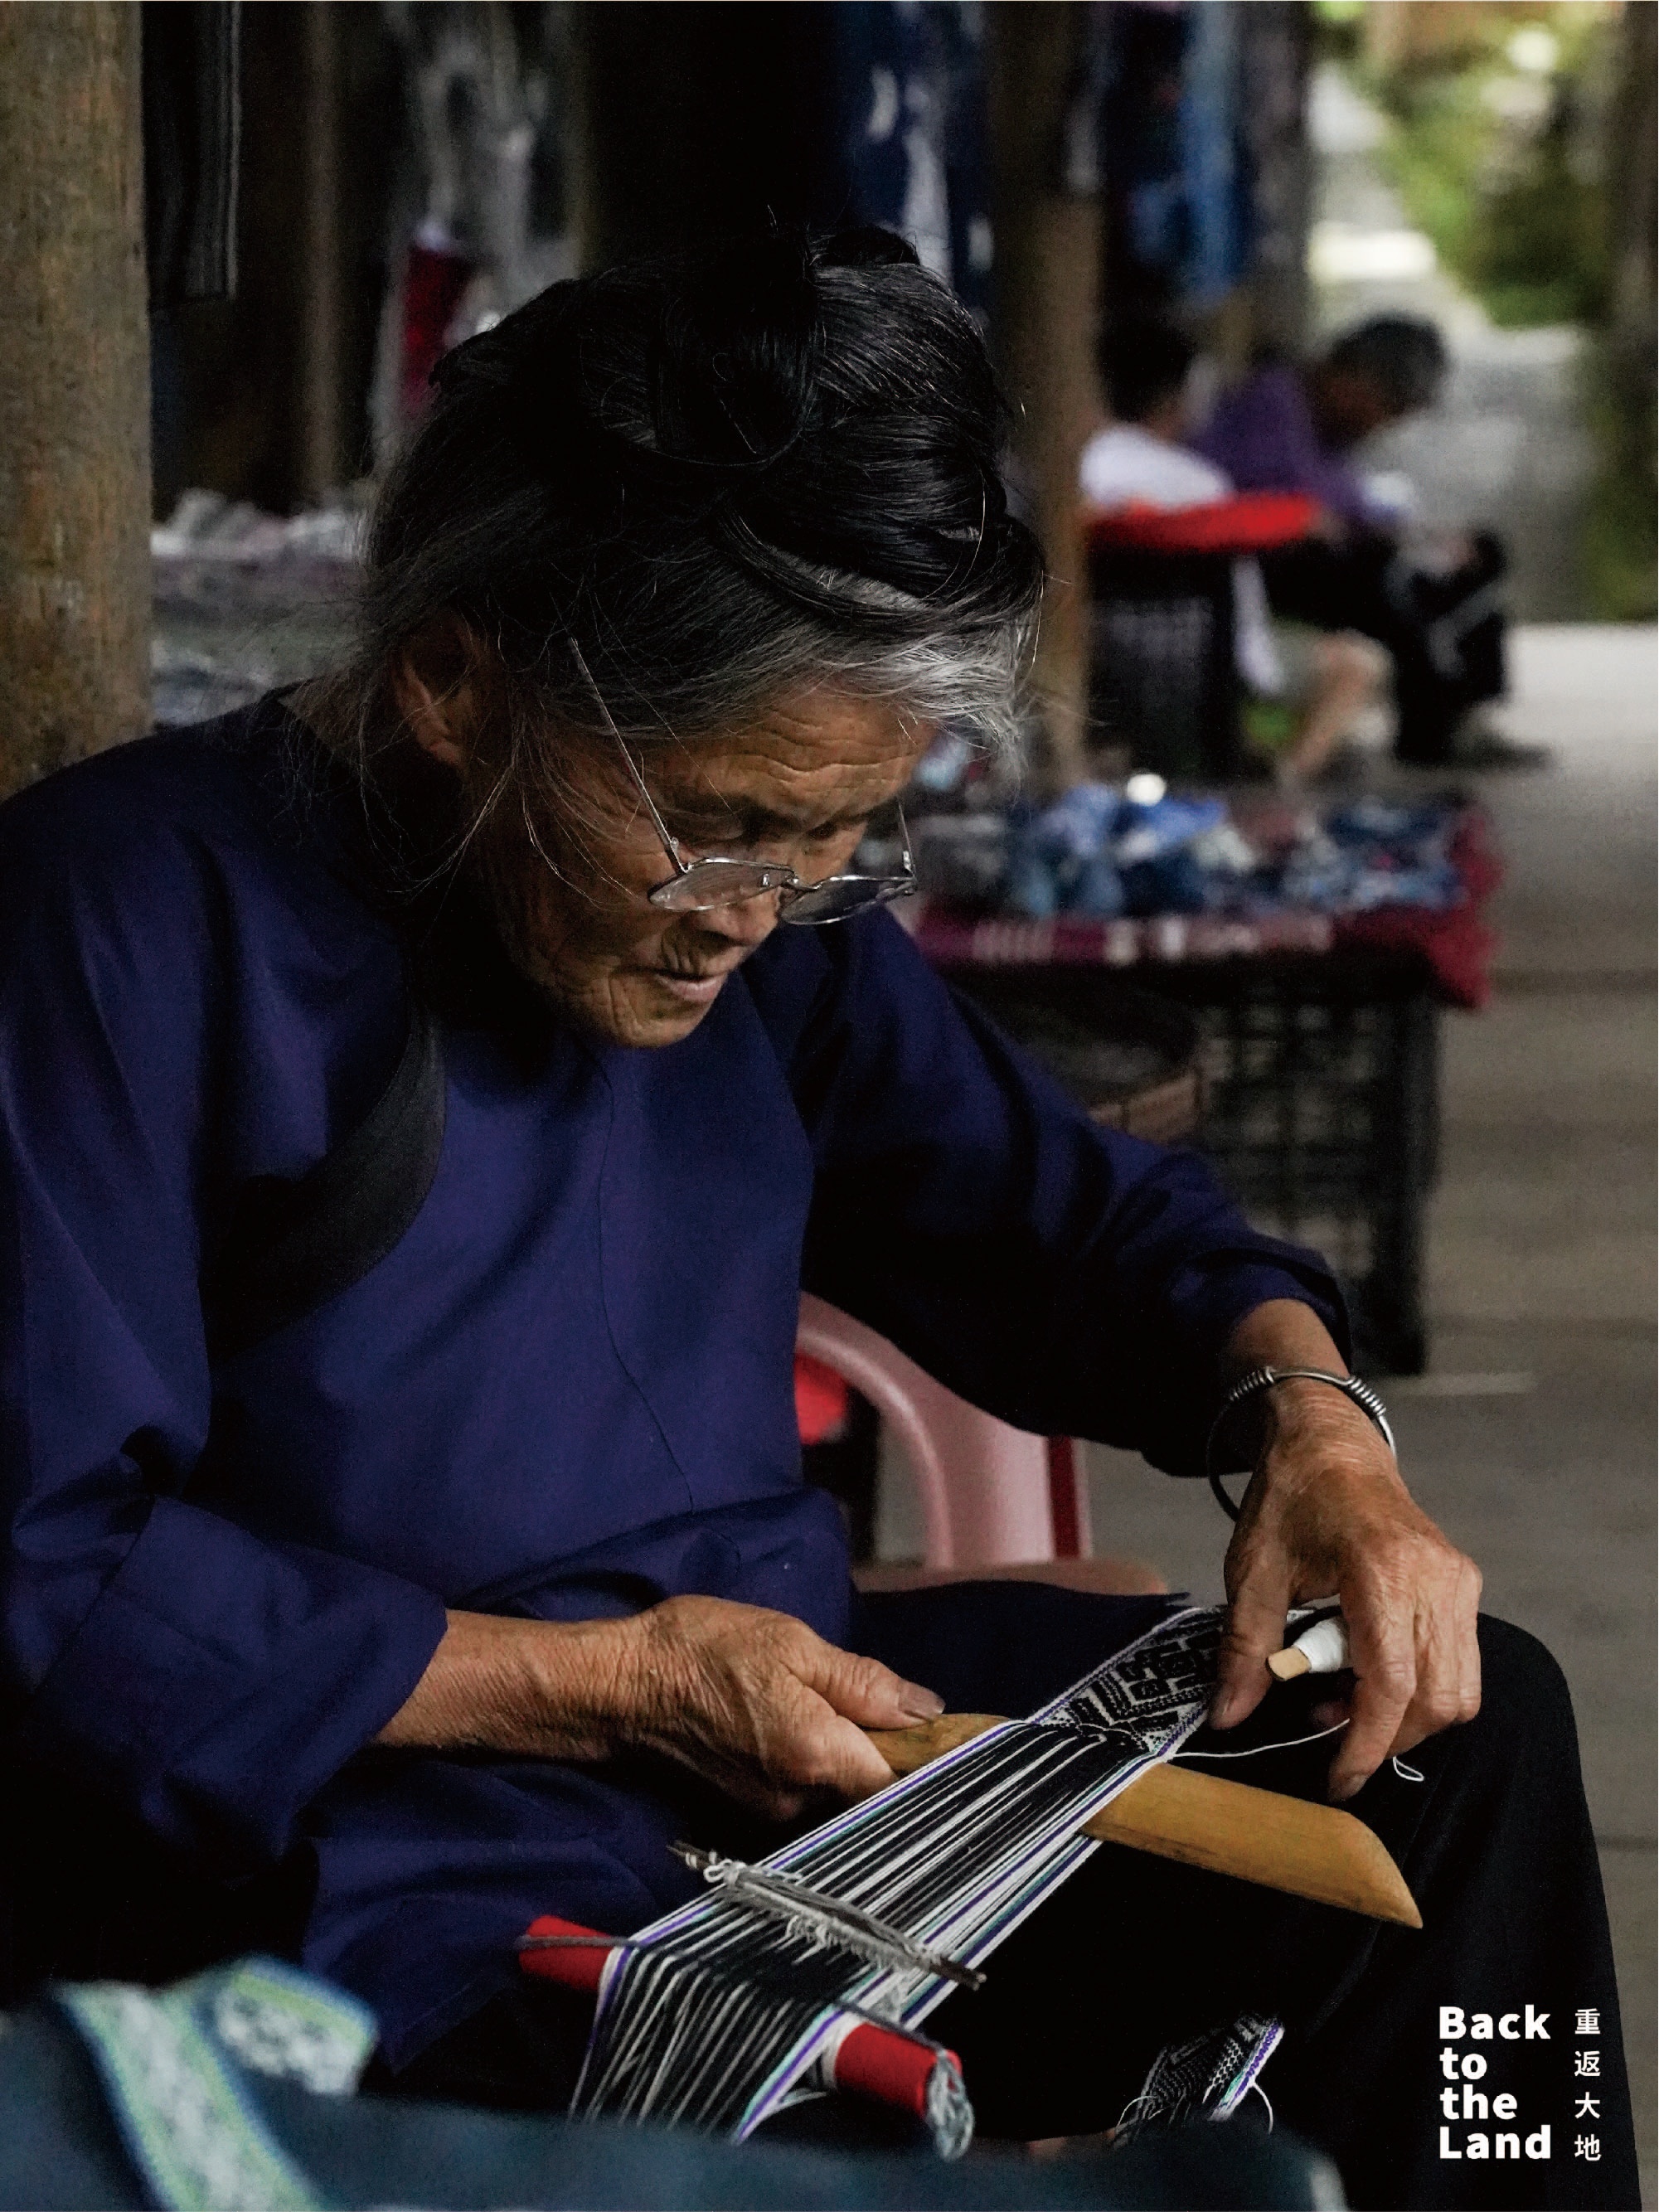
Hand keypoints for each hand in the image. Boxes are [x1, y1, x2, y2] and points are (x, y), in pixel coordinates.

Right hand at [616, 1595, 942, 1819]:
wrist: (621, 1685)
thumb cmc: (703, 1651)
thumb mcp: (791, 1644)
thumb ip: (862, 1683)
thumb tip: (925, 1709)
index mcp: (817, 1754)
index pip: (901, 1779)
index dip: (933, 1759)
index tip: (956, 1736)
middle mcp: (798, 1797)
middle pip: (871, 1785)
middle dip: (887, 1747)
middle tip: (884, 1698)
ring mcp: (770, 1806)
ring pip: (836, 1784)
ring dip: (847, 1749)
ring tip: (829, 1698)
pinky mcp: (748, 1803)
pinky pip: (804, 1785)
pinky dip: (815, 1756)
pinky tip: (796, 1716)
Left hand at [1211, 1380, 1481, 1800]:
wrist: (1330, 1442)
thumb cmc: (1291, 1498)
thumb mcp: (1253, 1570)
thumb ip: (1244, 1647)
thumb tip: (1228, 1716)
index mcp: (1382, 1572)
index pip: (1391, 1686)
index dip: (1366, 1745)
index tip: (1337, 1779)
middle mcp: (1435, 1580)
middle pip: (1436, 1700)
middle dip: (1386, 1738)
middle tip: (1327, 1735)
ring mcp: (1457, 1582)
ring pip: (1459, 1690)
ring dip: (1407, 1718)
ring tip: (1343, 1703)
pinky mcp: (1463, 1584)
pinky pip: (1461, 1662)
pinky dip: (1422, 1688)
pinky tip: (1368, 1675)